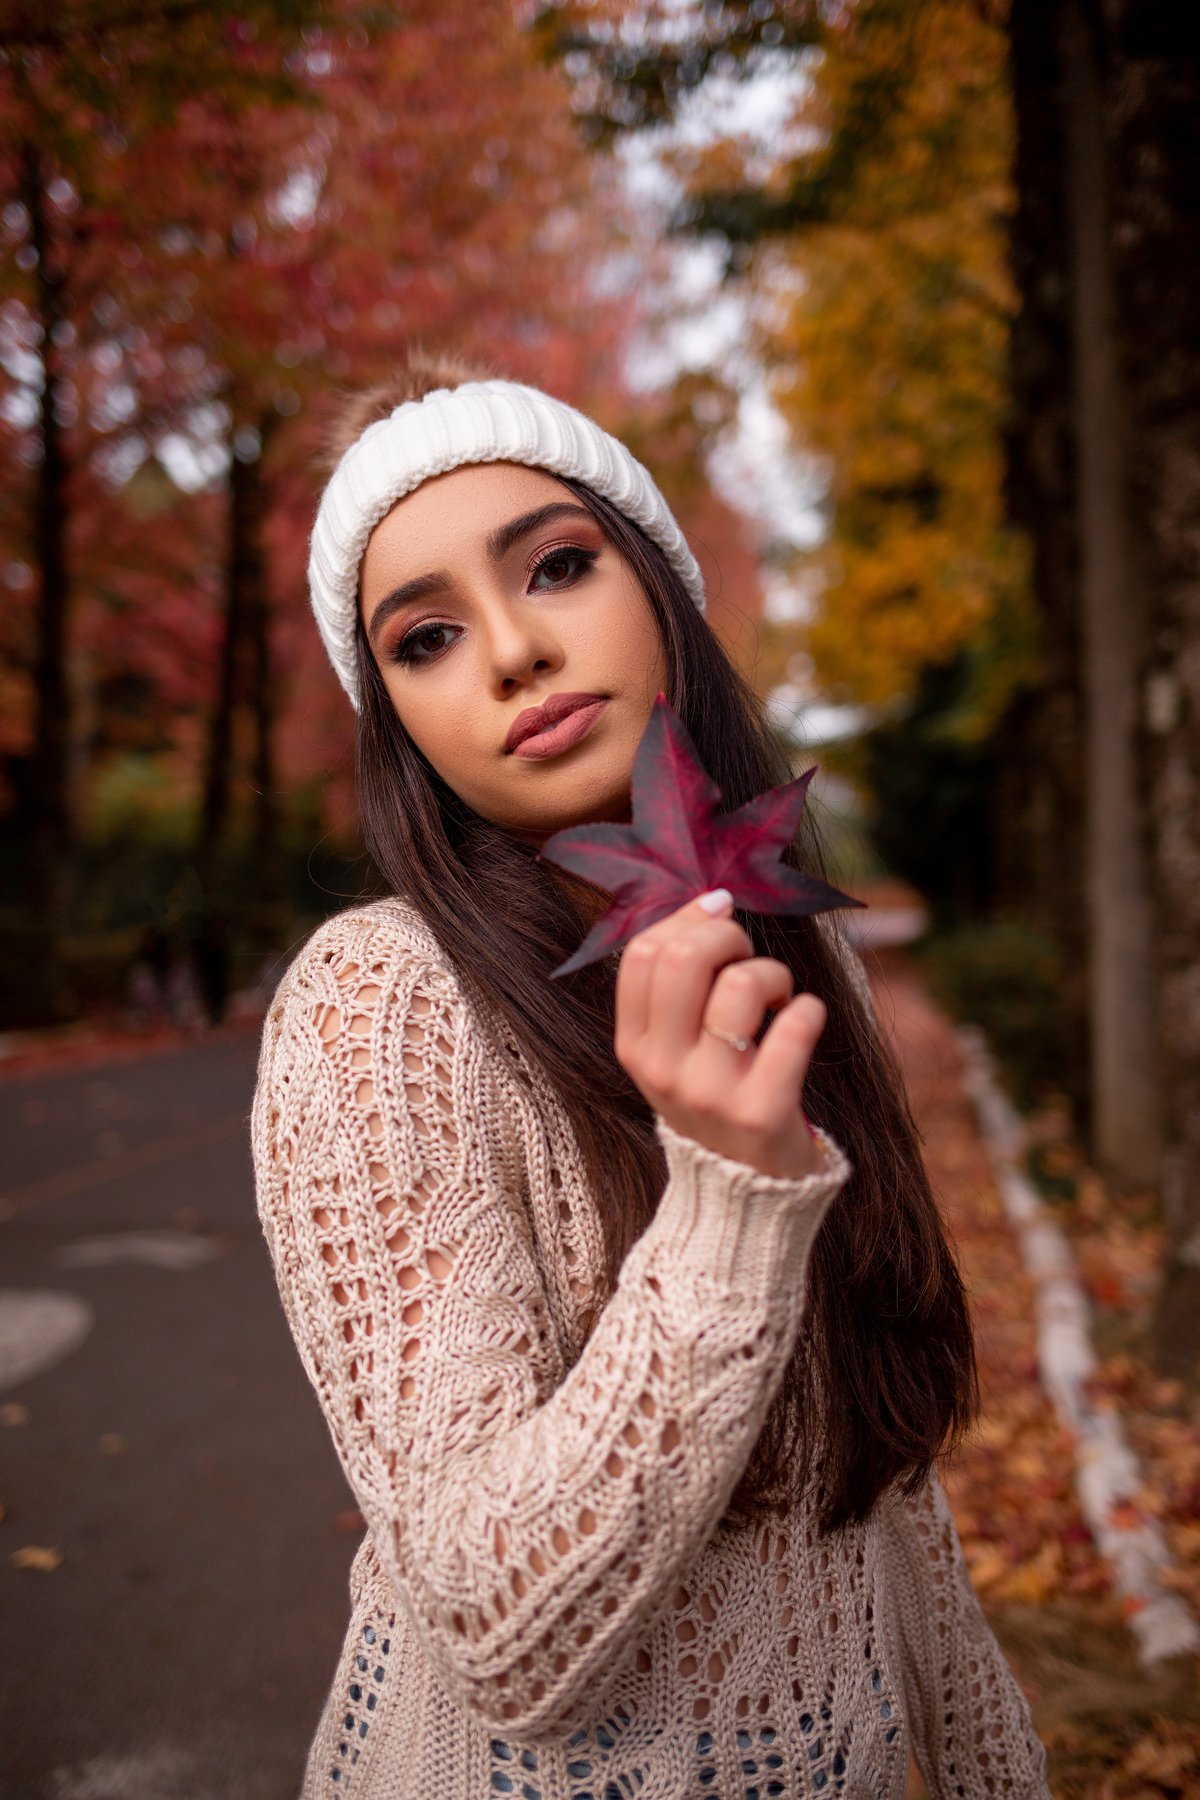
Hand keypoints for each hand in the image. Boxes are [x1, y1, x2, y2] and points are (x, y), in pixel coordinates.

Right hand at [614, 889, 826, 1179]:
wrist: (744, 1193)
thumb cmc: (716, 1095)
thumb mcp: (675, 1049)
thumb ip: (679, 984)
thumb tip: (713, 900)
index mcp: (634, 1045)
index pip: (643, 954)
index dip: (687, 919)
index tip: (718, 918)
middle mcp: (663, 1069)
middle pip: (686, 959)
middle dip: (729, 936)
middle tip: (748, 957)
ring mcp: (710, 1093)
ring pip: (741, 985)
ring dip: (773, 974)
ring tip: (778, 997)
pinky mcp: (762, 1112)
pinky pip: (794, 1028)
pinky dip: (809, 1010)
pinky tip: (805, 1020)